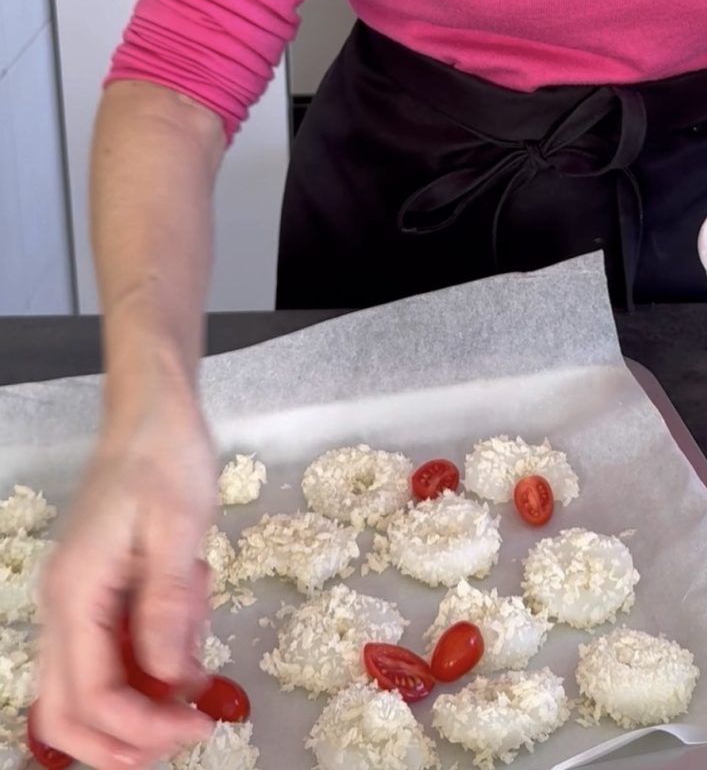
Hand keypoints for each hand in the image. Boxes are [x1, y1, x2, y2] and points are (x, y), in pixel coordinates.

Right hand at [36, 389, 215, 767]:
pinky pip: (118, 645)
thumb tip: (168, 681)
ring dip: (147, 689)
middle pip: (73, 709)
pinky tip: (194, 601)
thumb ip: (168, 605)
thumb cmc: (165, 458)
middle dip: (129, 736)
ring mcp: (80, 599)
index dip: (141, 730)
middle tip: (191, 728)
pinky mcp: (102, 589)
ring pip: (94, 683)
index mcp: (75, 594)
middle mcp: (65, 606)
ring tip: (198, 626)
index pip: (91, 698)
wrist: (154, 413)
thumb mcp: (179, 527)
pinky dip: (156, 649)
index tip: (198, 730)